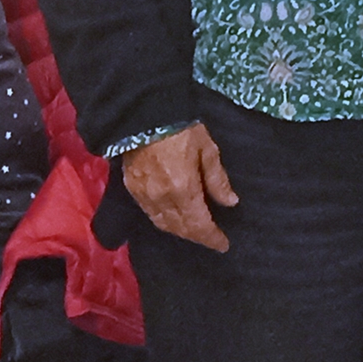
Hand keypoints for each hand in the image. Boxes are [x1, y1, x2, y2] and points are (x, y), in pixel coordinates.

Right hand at [121, 123, 236, 251]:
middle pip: (180, 228)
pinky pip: (150, 215)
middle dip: (198, 236)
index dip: (212, 237)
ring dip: (181, 232)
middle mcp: (161, 199)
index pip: (199, 224)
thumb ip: (217, 179)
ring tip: (196, 232)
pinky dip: (164, 222)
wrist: (144, 116)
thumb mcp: (208, 149)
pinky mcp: (132, 190)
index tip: (224, 244)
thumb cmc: (183, 129)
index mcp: (183, 189)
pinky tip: (174, 219)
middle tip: (212, 239)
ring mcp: (143, 196)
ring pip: (163, 224)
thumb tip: (231, 202)